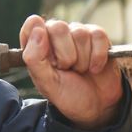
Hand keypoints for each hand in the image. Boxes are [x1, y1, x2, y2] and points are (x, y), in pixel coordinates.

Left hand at [18, 15, 123, 129]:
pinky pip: (98, 36)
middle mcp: (56, 35)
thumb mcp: (46, 83)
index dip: (40, 40)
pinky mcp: (98, 36)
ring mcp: (78, 33)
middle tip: (67, 69)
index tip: (48, 59)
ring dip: (82, 59)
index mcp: (38, 44)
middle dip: (65, 55)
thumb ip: (34, 58)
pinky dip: (97, 57)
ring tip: (81, 70)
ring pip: (80, 33)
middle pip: (58, 27)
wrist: (97, 106)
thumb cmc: (68, 94)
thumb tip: (38, 30)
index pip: (33, 24)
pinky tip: (95, 68)